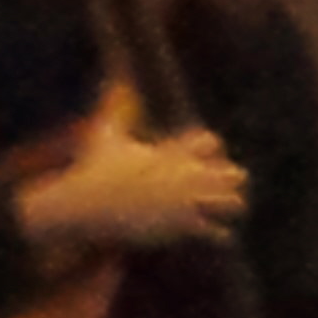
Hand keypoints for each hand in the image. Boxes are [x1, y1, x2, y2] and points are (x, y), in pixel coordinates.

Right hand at [16, 81, 247, 257]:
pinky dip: (219, 234)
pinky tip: (210, 234)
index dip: (212, 150)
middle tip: (216, 190)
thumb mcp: (104, 135)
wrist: (84, 205)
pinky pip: (219, 233)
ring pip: (233, 203)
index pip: (211, 143)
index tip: (198, 161)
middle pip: (233, 174)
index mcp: (171, 153)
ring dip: (228, 207)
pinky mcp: (180, 226)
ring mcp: (185, 201)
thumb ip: (115, 109)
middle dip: (230, 180)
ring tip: (216, 213)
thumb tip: (113, 82)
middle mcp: (184, 175)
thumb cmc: (92, 171)